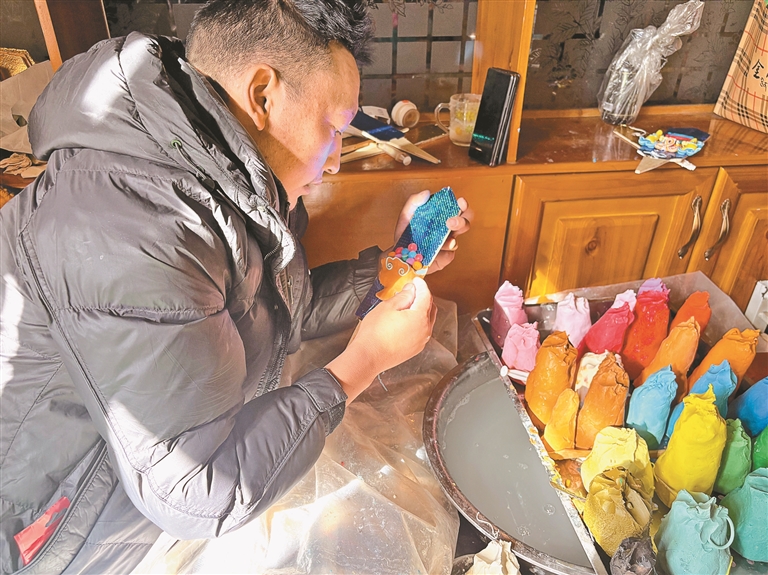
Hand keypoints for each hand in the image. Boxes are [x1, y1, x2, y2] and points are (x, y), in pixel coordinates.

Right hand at [325, 277, 436, 402]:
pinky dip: (417, 322)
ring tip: (407, 304)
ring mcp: (422, 341)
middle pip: (429, 307)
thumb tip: (411, 290)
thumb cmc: (375, 333)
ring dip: (420, 310)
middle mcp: (425, 330)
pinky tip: (405, 319)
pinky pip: (421, 330)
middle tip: (411, 290)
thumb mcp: (388, 307)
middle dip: (422, 296)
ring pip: (427, 320)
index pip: (425, 295)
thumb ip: (403, 296)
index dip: (420, 285)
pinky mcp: (416, 348)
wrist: (369, 357)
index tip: (415, 280)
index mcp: (420, 317)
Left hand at [392, 190, 473, 273]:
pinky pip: (448, 256)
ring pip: (456, 242)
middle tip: (450, 222)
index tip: (460, 202)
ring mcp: (448, 245)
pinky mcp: (445, 258)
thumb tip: (427, 193)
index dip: (463, 205)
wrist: (400, 256)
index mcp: (442, 217)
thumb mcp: (406, 216)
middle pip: (465, 224)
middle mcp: (448, 230)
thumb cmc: (406, 234)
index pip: (458, 208)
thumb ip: (414, 202)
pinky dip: (440, 254)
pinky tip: (431, 254)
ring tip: (441, 242)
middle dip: (461, 222)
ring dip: (449, 241)